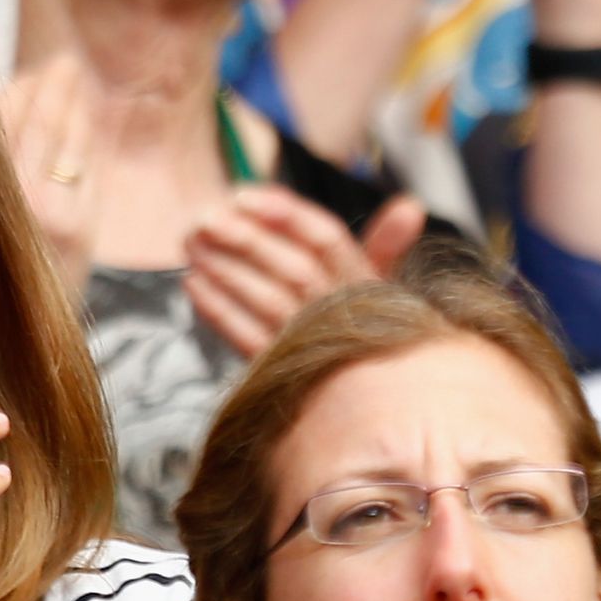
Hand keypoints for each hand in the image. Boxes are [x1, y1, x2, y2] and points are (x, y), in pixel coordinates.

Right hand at [0, 53, 101, 288]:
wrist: (18, 347)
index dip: (18, 91)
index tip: (30, 71)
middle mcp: (14, 201)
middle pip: (39, 123)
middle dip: (53, 88)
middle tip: (65, 62)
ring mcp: (54, 212)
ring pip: (68, 142)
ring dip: (74, 106)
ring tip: (76, 80)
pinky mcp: (83, 226)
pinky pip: (87, 167)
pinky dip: (87, 139)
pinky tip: (87, 123)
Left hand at [182, 186, 425, 356]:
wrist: (375, 406)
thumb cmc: (371, 330)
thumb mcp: (385, 287)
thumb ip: (387, 243)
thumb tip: (410, 206)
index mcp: (367, 285)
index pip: (327, 239)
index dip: (284, 214)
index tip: (241, 194)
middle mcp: (343, 313)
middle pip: (294, 267)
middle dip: (246, 238)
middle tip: (203, 216)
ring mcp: (313, 346)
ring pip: (268, 301)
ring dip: (225, 270)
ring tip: (190, 243)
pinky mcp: (285, 375)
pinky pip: (248, 339)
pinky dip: (218, 311)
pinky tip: (192, 284)